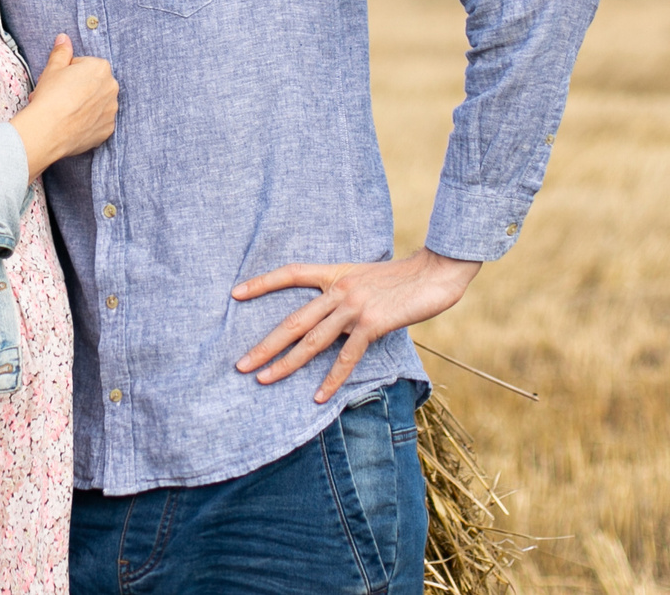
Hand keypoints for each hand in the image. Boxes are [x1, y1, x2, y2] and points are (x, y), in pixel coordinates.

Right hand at [9, 34, 117, 177]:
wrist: (48, 130)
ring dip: (85, 105)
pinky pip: (99, 122)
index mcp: (100, 68)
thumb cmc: (50, 96)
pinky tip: (73, 124)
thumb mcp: (52, 68)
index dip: (69, 73)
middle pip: (94, 84)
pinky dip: (88, 122)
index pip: (85, 65)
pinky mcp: (108, 129)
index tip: (59, 81)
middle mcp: (111, 87)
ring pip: (98, 103)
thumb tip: (64, 39)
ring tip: (65, 111)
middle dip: (80, 88)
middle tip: (60, 96)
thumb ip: (61, 52)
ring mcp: (111, 110)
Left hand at [233, 249, 481, 402]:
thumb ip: (343, 293)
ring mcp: (354, 307)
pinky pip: (346, 357)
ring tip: (264, 379)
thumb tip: (326, 315)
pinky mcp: (372, 324)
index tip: (235, 294)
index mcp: (334, 273)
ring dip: (286, 363)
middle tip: (241, 364)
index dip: (262, 283)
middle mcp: (338, 289)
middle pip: (293, 320)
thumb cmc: (401, 279)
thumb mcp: (365, 278)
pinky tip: (318, 396)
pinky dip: (331, 379)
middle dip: (265, 344)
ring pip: (311, 341)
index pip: (290, 273)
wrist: (434, 273)